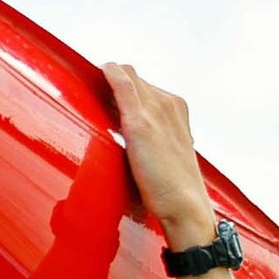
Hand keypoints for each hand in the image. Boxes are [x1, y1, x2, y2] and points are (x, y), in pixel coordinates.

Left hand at [98, 63, 215, 254]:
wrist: (185, 205)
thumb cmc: (172, 188)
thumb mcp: (164, 153)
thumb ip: (149, 138)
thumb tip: (127, 135)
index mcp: (177, 109)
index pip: (144, 86)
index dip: (124, 90)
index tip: (108, 101)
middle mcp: (168, 103)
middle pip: (134, 78)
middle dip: (115, 85)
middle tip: (96, 99)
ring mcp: (156, 110)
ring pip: (127, 76)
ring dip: (109, 83)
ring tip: (93, 94)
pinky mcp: (140, 122)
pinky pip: (121, 83)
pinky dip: (109, 74)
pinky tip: (100, 73)